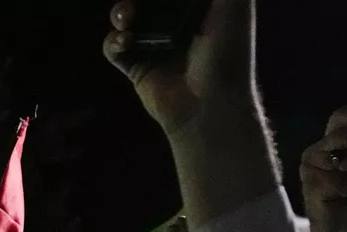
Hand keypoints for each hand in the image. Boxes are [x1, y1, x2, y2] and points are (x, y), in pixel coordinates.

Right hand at [103, 0, 256, 133]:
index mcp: (199, 8)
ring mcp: (155, 45)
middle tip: (135, 4)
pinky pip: (114, 47)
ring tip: (127, 17)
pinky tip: (125, 41)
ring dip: (121, 13)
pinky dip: (114, 41)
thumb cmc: (228, 53)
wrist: (210, 105)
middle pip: (147, 0)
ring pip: (126, 17)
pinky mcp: (137, 67)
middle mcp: (176, 24)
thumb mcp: (232, 4)